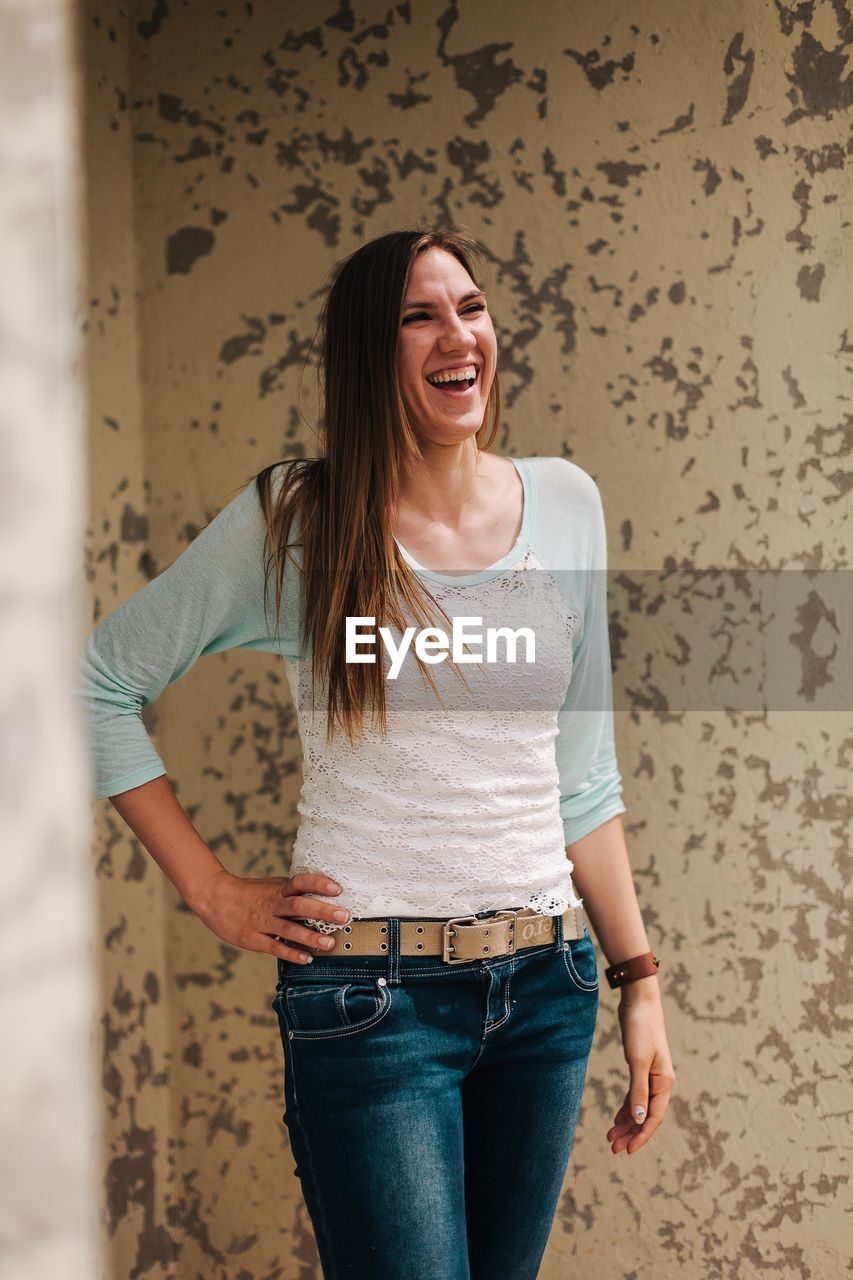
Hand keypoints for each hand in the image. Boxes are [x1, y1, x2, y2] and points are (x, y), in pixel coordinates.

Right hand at [191, 870, 350, 963]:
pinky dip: (291, 953)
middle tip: (344, 916)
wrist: (215, 897)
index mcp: (278, 888)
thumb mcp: (272, 886)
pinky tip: (306, 959)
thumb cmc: (251, 893)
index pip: (300, 882)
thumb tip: (323, 896)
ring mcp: (261, 921)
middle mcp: (271, 903)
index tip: (337, 888)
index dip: (318, 884)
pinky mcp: (252, 938)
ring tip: (329, 944)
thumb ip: (293, 893)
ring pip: (288, 929)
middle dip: (322, 911)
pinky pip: (274, 947)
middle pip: (298, 906)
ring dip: (310, 937)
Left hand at [607, 978, 675, 1154]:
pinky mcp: (640, 1067)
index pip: (654, 1117)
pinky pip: (635, 1095)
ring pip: (639, 1106)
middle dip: (631, 1133)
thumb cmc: (641, 1029)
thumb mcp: (638, 1062)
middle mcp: (660, 1082)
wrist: (639, 1002)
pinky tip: (617, 1118)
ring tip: (611, 1137)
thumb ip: (638, 1091)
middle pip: (646, 1115)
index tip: (628, 1150)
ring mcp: (651, 1075)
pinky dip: (626, 1107)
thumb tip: (639, 1118)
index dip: (642, 1135)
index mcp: (664, 1082)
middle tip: (614, 1148)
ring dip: (627, 1122)